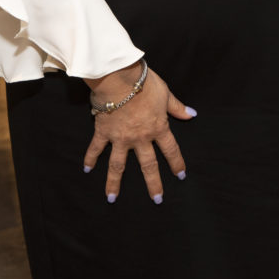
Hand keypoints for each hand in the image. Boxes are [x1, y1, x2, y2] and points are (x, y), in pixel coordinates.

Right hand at [83, 62, 195, 202]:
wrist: (119, 78)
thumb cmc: (145, 83)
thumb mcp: (166, 93)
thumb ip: (177, 107)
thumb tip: (192, 114)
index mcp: (157, 128)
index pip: (171, 150)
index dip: (177, 163)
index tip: (181, 176)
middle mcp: (140, 138)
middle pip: (148, 165)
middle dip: (153, 184)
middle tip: (157, 200)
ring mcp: (120, 138)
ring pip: (118, 165)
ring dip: (114, 183)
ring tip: (112, 198)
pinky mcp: (104, 132)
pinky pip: (96, 148)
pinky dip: (89, 158)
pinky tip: (86, 169)